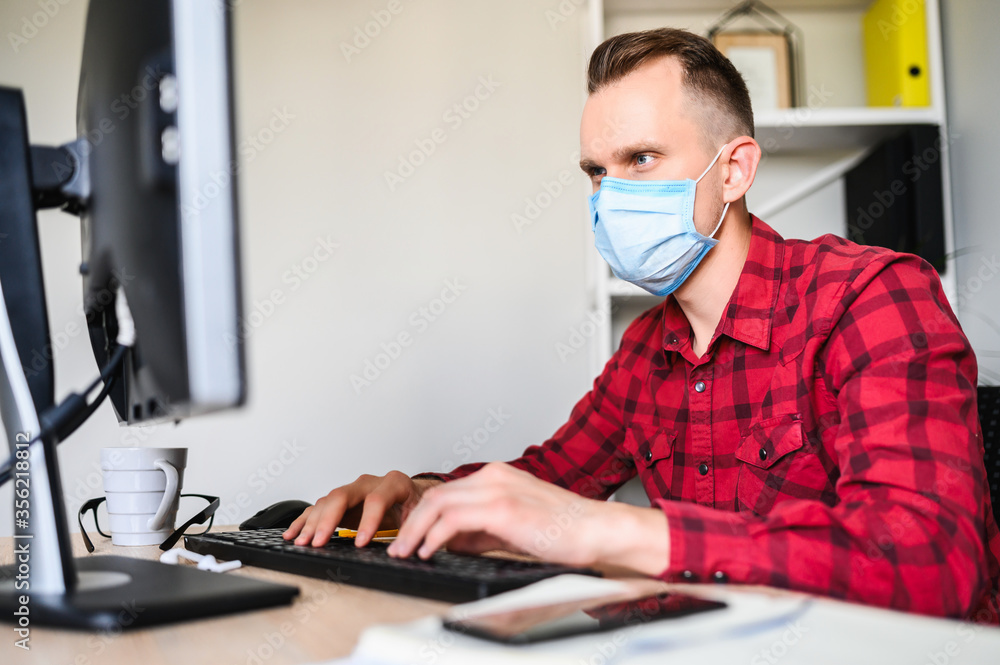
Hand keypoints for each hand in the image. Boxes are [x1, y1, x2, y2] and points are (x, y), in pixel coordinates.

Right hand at [283, 471, 440, 546]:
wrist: (413, 495)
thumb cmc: (415, 506)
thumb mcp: (419, 516)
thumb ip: (411, 531)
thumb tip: (402, 551)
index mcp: (394, 483)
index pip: (376, 499)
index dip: (367, 522)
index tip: (360, 543)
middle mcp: (369, 483)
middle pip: (342, 495)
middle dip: (328, 520)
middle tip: (318, 542)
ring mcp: (352, 490)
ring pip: (327, 501)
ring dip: (312, 523)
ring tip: (303, 542)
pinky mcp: (341, 500)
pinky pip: (318, 507)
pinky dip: (304, 521)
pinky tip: (293, 533)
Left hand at [387, 463, 668, 573]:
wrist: (596, 530)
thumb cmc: (565, 530)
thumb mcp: (512, 528)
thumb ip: (480, 530)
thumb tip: (450, 541)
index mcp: (497, 477)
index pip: (446, 492)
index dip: (421, 516)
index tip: (409, 536)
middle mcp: (494, 476)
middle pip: (435, 495)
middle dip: (410, 523)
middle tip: (398, 546)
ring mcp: (497, 489)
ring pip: (438, 503)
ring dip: (415, 530)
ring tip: (405, 551)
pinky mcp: (502, 508)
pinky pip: (453, 519)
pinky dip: (435, 535)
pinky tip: (429, 551)